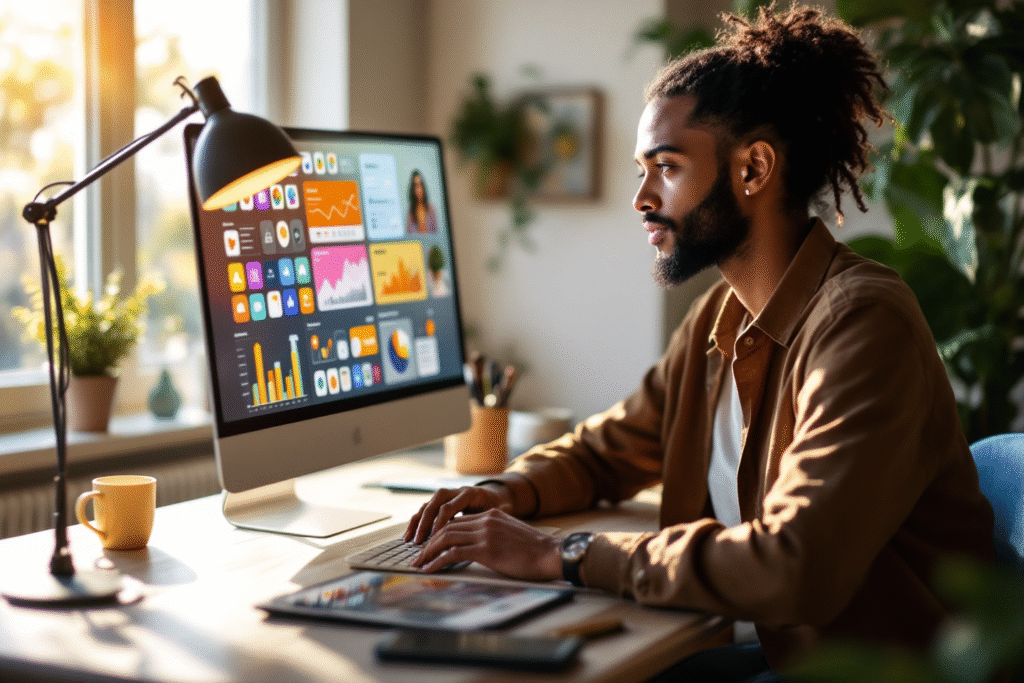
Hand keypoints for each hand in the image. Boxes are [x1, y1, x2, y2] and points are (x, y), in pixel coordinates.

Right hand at [404, 485, 512, 544]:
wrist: (494, 496)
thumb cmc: (497, 507)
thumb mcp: (499, 509)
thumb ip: (498, 512)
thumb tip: (503, 512)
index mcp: (469, 493)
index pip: (449, 506)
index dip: (441, 522)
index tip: (435, 537)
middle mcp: (455, 492)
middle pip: (434, 503)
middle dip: (425, 523)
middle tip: (420, 540)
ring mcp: (446, 496)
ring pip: (426, 506)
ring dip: (417, 523)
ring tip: (410, 540)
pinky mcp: (440, 503)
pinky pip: (424, 511)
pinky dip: (416, 523)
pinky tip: (409, 536)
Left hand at [411, 508, 562, 580]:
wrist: (550, 554)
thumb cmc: (534, 550)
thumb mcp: (510, 534)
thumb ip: (493, 534)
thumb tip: (478, 545)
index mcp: (490, 515)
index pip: (457, 521)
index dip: (439, 533)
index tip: (429, 545)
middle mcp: (485, 520)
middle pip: (447, 527)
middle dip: (428, 542)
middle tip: (417, 555)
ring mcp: (484, 534)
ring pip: (445, 538)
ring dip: (428, 552)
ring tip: (418, 563)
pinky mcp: (485, 549)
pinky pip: (452, 553)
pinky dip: (437, 561)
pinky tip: (429, 568)